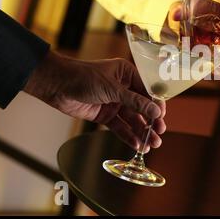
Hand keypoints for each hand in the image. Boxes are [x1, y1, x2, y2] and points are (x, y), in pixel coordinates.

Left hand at [24, 51, 165, 151]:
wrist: (57, 85)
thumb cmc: (84, 77)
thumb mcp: (112, 88)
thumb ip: (135, 101)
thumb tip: (156, 111)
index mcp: (127, 74)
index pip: (148, 90)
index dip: (156, 104)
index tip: (162, 117)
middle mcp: (124, 88)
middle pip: (142, 107)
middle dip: (152, 121)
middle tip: (160, 133)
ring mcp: (115, 102)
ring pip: (133, 119)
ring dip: (142, 131)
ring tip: (152, 144)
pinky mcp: (105, 115)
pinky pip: (120, 126)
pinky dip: (128, 136)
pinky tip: (137, 144)